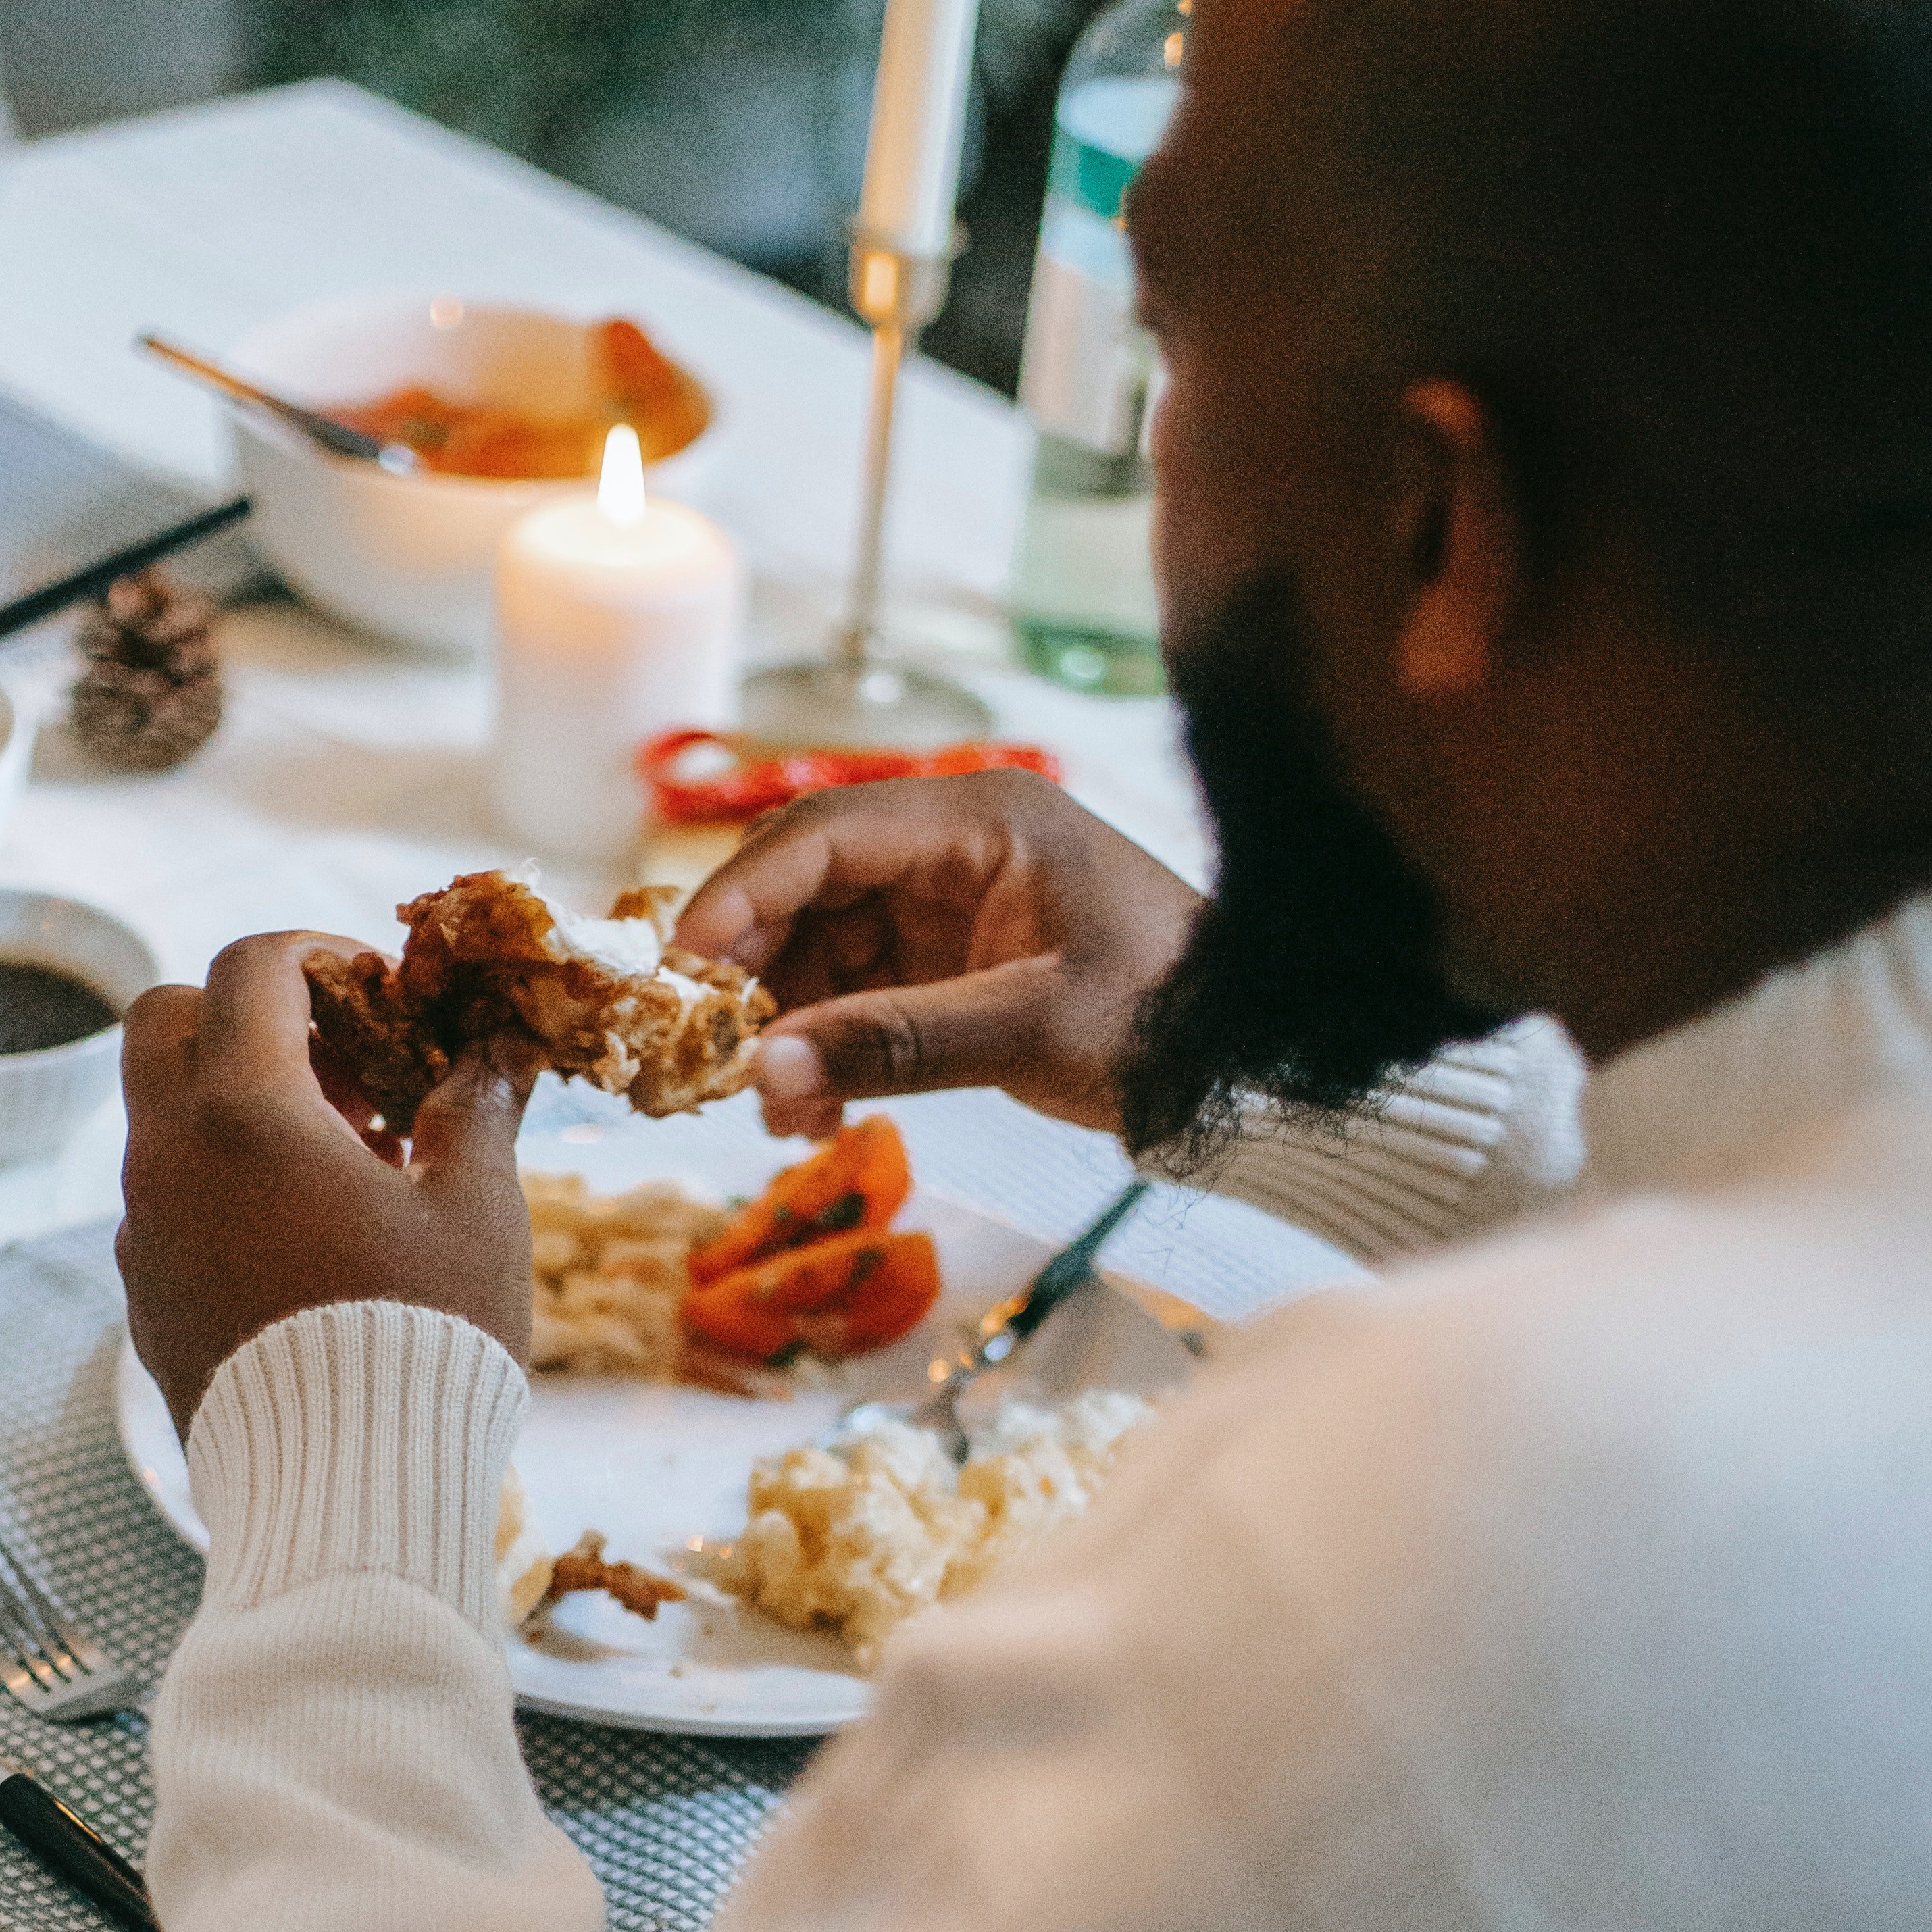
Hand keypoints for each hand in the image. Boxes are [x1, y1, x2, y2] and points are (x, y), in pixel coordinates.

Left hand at [118, 931, 532, 1430]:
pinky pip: (171, 1200)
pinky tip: (313, 1238)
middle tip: (345, 1070)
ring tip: (352, 1167)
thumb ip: (477, 1110)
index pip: (249, 966)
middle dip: (250, 1016)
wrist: (343, 1491)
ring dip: (244, 1106)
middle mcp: (168, 1156)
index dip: (318, 954)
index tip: (380, 991)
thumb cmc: (423, 1337)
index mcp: (243, 1110)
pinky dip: (227, 1182)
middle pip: (167, 1018)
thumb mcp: (476, 1209)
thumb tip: (495, 1052)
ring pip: (165, 1115)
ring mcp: (143, 1231)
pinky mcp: (146, 1297)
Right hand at [673, 771, 1199, 1140]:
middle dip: (756, 975)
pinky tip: (811, 1112)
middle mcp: (955, 846)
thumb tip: (764, 1068)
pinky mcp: (955, 964)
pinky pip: (861, 993)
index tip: (683, 975)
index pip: (823, 836)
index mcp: (981, 819)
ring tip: (776, 1111)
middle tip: (713, 1059)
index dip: (740, 899)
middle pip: (809, 889)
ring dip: (787, 1026)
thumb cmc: (1166, 1022)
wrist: (1248, 1066)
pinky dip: (829, 1048)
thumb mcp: (1031, 1032)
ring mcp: (953, 905)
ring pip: (826, 948)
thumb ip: (896, 1044)